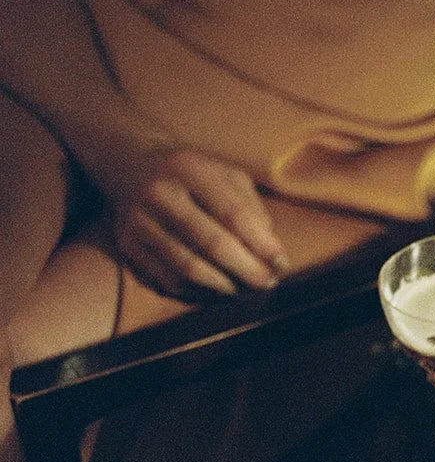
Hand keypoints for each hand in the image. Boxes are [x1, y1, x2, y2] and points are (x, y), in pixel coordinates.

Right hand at [102, 145, 288, 297]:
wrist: (130, 167)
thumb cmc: (194, 177)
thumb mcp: (226, 176)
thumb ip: (252, 209)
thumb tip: (272, 255)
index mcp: (189, 170)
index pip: (234, 214)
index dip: (262, 245)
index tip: (281, 264)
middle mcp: (159, 195)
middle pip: (212, 245)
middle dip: (247, 271)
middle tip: (267, 283)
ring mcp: (138, 223)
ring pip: (188, 269)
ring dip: (225, 287)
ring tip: (246, 291)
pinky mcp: (127, 247)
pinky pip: (167, 281)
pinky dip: (198, 294)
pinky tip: (217, 292)